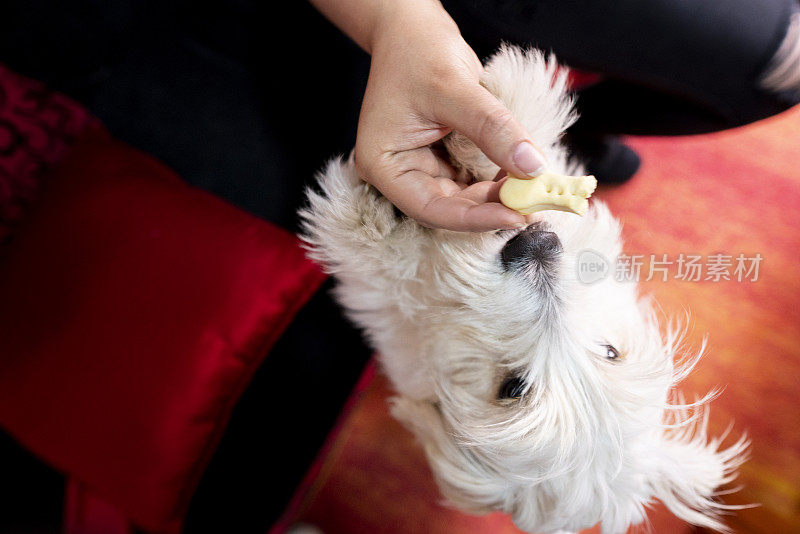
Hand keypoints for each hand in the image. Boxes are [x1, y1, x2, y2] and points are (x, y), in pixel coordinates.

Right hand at [353, 2, 546, 230]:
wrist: (412, 29)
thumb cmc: (417, 52)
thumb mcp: (455, 89)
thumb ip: (493, 129)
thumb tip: (533, 167)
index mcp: (384, 165)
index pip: (429, 208)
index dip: (474, 218)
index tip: (515, 215)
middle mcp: (401, 174)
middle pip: (449, 208)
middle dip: (492, 208)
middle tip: (536, 204)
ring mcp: (422, 168)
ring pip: (464, 198)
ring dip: (499, 197)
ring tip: (535, 191)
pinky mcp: (442, 160)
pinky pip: (472, 180)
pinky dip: (498, 181)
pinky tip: (523, 176)